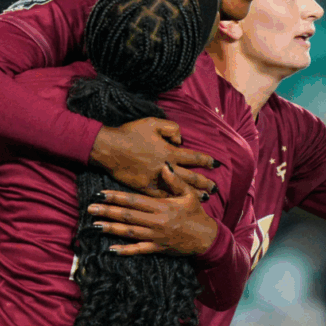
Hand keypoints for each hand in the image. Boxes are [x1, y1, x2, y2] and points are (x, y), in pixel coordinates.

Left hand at [88, 164, 218, 256]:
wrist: (206, 238)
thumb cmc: (196, 214)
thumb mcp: (188, 195)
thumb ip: (175, 181)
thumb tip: (164, 166)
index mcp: (162, 206)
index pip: (134, 201)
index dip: (117, 197)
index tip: (101, 194)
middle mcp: (156, 221)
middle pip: (127, 216)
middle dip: (108, 212)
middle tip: (90, 209)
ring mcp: (155, 236)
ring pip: (129, 232)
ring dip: (111, 229)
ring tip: (94, 225)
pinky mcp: (157, 248)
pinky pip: (138, 250)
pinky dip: (125, 250)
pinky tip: (111, 249)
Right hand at [89, 117, 217, 195]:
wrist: (109, 148)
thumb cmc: (131, 133)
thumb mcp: (154, 122)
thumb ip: (172, 128)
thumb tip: (180, 140)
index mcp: (169, 151)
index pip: (193, 157)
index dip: (206, 161)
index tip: (215, 164)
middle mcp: (165, 167)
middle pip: (190, 177)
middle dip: (204, 182)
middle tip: (215, 188)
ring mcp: (155, 179)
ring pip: (179, 188)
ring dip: (193, 193)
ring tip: (205, 197)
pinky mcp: (144, 187)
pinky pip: (161, 195)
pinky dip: (172, 199)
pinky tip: (180, 203)